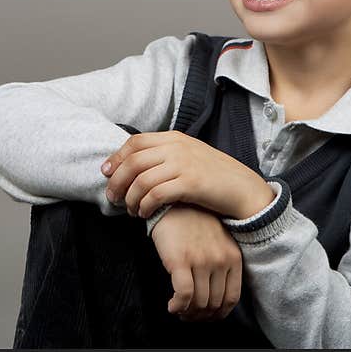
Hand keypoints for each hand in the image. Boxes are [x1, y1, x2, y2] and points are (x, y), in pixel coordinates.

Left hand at [101, 131, 273, 219]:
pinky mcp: (190, 184)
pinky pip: (156, 195)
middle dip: (117, 181)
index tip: (106, 173)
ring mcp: (184, 164)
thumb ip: (166, 155)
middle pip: (132, 161)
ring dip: (130, 199)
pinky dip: (144, 206)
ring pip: (141, 180)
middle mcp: (177, 147)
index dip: (116, 158)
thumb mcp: (190, 156)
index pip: (134, 142)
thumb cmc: (215, 177)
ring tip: (130, 211)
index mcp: (174, 138)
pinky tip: (144, 214)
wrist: (244, 189)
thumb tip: (136, 164)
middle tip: (112, 198)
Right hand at [151, 204, 242, 320]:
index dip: (218, 314)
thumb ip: (221, 264)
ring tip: (179, 310)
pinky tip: (171, 305)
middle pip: (214, 304)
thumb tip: (214, 297)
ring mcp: (201, 261)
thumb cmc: (193, 223)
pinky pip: (183, 296)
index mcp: (233, 257)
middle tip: (188, 315)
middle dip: (200, 316)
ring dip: (188, 313)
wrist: (173, 204)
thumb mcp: (218, 241)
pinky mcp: (180, 261)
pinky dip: (178, 306)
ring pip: (199, 303)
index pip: (231, 298)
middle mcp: (220, 261)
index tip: (206, 316)